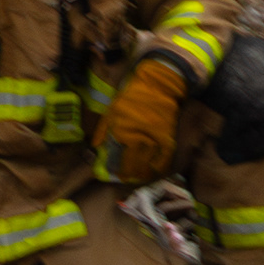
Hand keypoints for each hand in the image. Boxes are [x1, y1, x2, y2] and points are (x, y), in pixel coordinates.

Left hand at [93, 57, 190, 185]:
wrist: (158, 85)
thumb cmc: (132, 97)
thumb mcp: (111, 111)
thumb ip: (103, 130)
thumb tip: (96, 148)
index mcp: (121, 132)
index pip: (116, 158)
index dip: (115, 170)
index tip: (114, 176)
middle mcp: (137, 137)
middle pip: (132, 164)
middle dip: (129, 174)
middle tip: (127, 179)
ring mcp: (153, 138)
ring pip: (147, 163)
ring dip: (143, 173)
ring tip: (139, 178)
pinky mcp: (167, 136)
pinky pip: (164, 157)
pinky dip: (160, 166)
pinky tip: (156, 170)